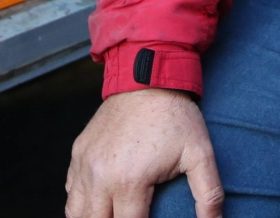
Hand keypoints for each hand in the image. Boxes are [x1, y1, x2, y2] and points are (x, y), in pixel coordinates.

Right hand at [66, 88, 223, 217]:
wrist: (147, 77)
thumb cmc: (175, 116)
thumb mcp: (200, 154)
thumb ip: (209, 194)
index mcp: (129, 182)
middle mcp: (100, 176)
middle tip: (131, 216)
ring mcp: (85, 164)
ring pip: (75, 212)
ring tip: (112, 216)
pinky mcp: (79, 152)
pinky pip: (70, 189)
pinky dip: (81, 201)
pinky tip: (98, 203)